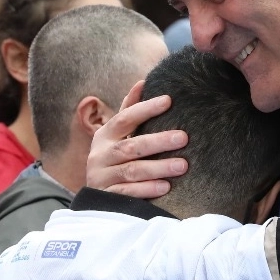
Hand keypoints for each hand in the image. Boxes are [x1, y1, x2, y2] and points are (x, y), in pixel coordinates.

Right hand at [84, 80, 188, 198]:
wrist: (96, 198)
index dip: (145, 109)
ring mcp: (102, 177)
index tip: (168, 100)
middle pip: (131, 146)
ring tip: (182, 166)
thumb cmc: (113, 159)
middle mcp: (101, 155)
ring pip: (131, 171)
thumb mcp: (117, 136)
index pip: (125, 118)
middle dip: (158, 141)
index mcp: (105, 135)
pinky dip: (146, 189)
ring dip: (158, 168)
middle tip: (183, 137)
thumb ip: (129, 111)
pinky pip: (128, 192)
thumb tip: (143, 82)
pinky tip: (165, 187)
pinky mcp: (107, 197)